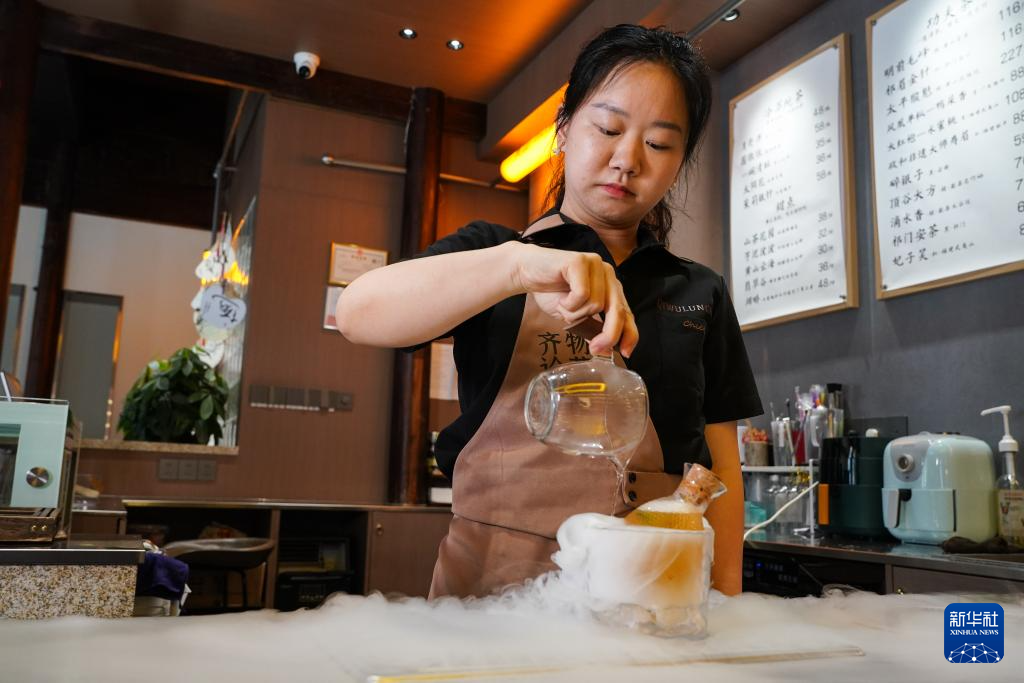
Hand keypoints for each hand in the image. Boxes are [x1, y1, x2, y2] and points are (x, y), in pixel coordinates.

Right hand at [510, 243, 638, 356]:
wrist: (525, 272)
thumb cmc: (550, 292)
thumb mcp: (574, 315)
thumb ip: (591, 327)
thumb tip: (606, 350)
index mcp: (610, 286)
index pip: (627, 312)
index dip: (629, 333)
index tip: (625, 352)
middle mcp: (607, 273)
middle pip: (618, 310)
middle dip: (609, 333)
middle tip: (595, 349)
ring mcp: (595, 265)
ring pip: (596, 304)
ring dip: (576, 313)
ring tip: (563, 306)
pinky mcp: (580, 261)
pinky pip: (582, 294)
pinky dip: (569, 304)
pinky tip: (560, 299)